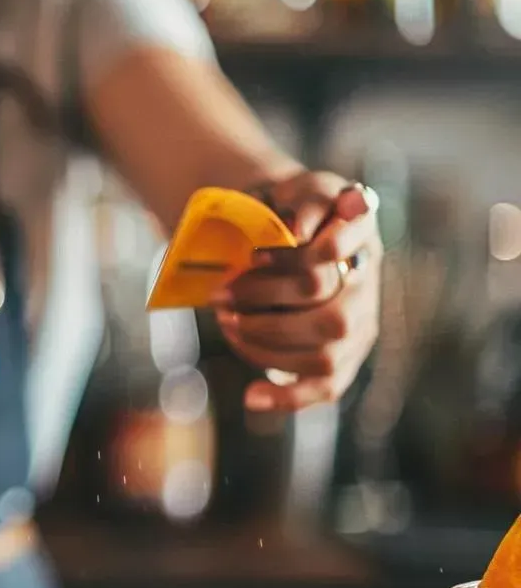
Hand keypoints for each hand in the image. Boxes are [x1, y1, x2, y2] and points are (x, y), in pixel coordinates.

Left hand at [212, 171, 383, 411]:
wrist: (282, 235)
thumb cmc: (285, 211)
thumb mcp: (292, 190)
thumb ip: (304, 200)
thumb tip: (296, 229)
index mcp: (360, 233)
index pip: (349, 243)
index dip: (313, 250)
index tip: (263, 247)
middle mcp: (368, 281)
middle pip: (331, 310)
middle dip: (267, 303)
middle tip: (220, 294)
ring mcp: (359, 324)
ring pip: (325, 351)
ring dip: (266, 342)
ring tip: (226, 323)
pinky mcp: (342, 359)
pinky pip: (324, 388)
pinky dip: (286, 397)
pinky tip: (251, 397)